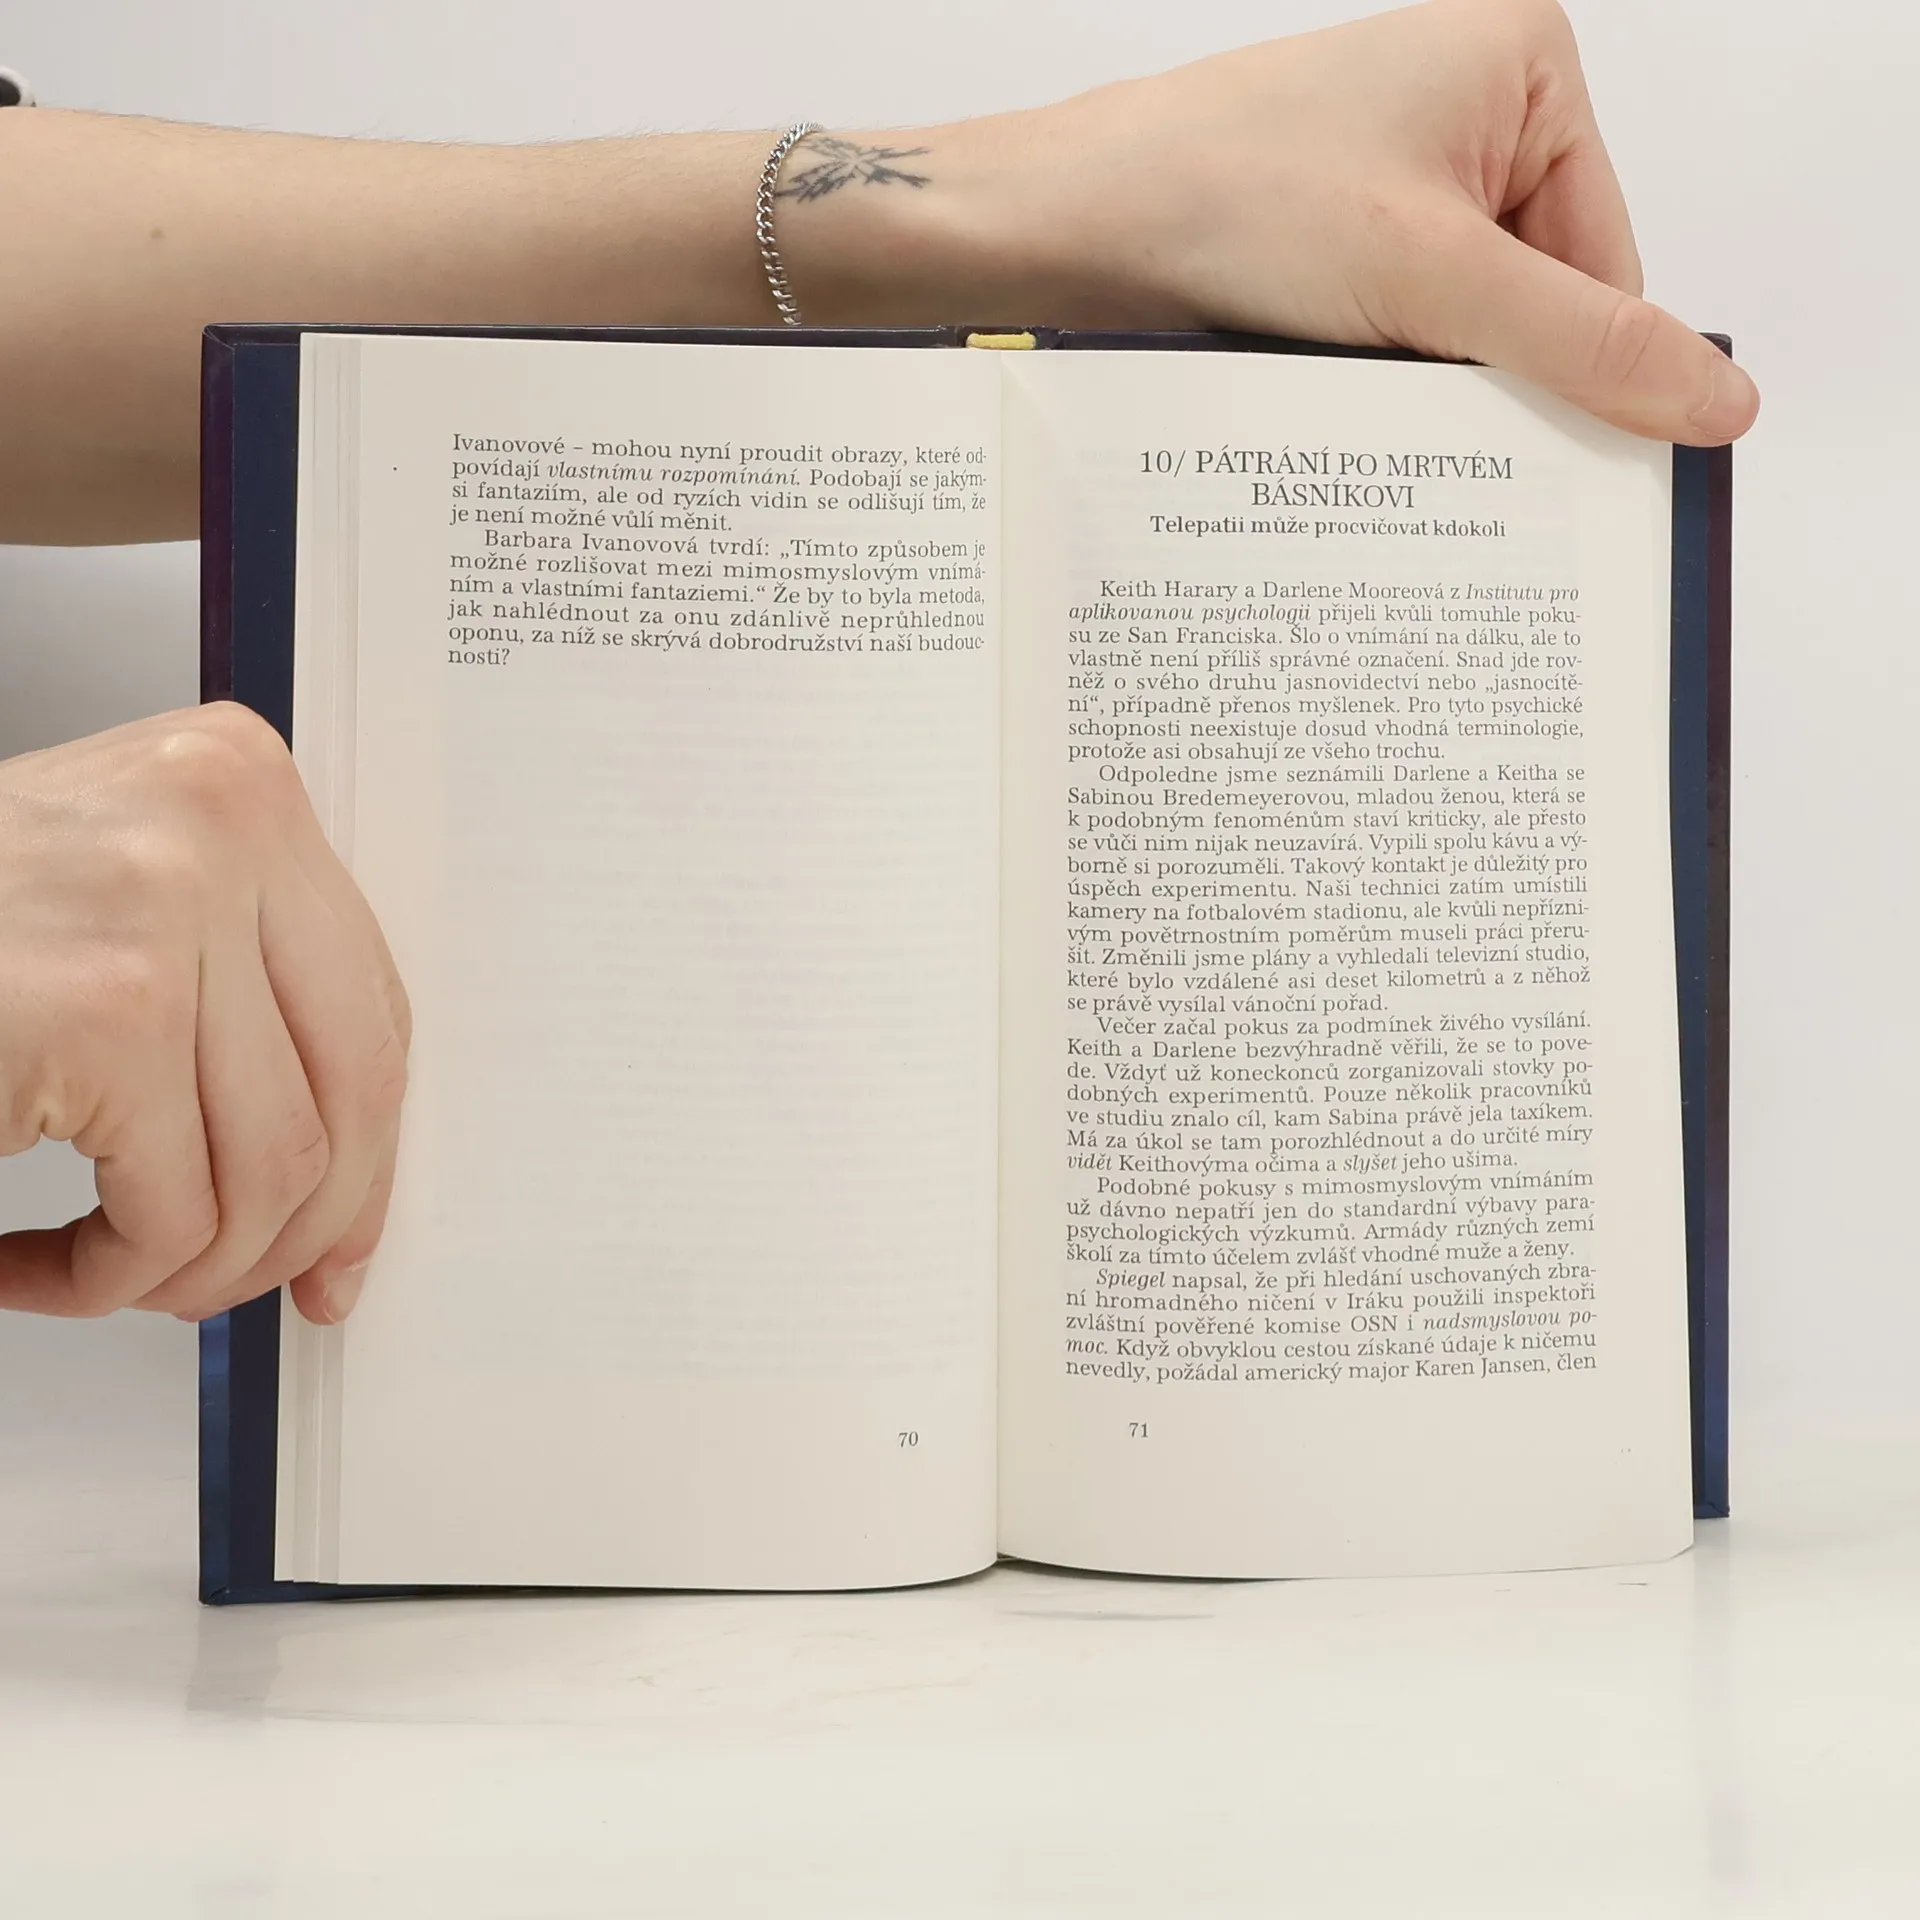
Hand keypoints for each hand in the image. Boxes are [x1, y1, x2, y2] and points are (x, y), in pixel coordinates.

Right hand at [0, 704, 409, 1323]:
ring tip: (111, 1272)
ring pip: (274, 1170)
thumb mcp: (117, 904)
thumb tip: (336, 1170)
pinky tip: (36, 1265)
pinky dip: (105, 1279)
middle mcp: (222, 826)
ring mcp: (168, 913)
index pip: (372, 1007)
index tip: (343, 1237)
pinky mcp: (107, 1014)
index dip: (369, 1153)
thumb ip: (236, 986)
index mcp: (238, 784)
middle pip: (356, 1090)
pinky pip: (170, 1214)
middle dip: (303, 1229)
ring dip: (192, 1266)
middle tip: (239, 1286)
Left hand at [806, 0, 1756, 443]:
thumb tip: (1720, 401)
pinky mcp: (1332, 250)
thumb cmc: (1224, 199)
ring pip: (1465, 338)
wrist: (1061, 231)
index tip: (1570, 469)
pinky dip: (1381, 394)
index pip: (1613, 264)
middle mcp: (1466, 119)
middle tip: (1457, 465)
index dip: (1589, 371)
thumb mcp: (1431, 277)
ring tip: (1373, 423)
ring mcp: (1393, 188)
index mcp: (1525, 70)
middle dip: (1497, 386)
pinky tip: (1342, 420)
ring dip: (1430, 400)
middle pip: (1541, 306)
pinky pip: (1400, 342)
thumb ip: (1584, 342)